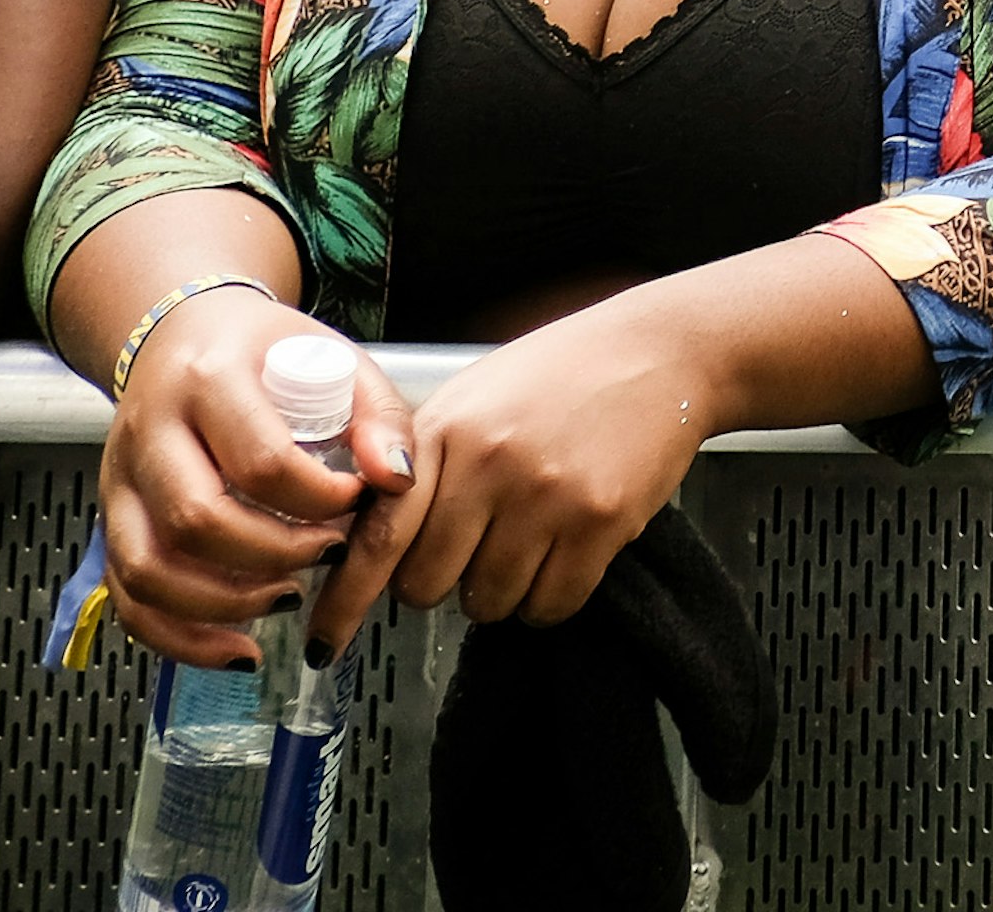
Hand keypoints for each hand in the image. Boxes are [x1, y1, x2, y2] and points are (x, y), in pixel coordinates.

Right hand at [97, 289, 409, 667]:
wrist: (185, 337)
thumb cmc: (267, 352)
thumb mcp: (335, 355)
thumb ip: (378, 415)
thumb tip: (396, 478)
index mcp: (209, 380)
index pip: (260, 460)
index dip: (318, 498)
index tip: (357, 501)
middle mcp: (149, 432)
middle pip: (198, 520)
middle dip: (275, 555)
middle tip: (328, 554)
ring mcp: (118, 481)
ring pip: (149, 568)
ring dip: (226, 603)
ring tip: (289, 597)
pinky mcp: (109, 520)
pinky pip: (127, 596)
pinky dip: (180, 637)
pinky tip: (238, 647)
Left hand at [317, 293, 717, 652]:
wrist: (664, 352)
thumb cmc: (564, 373)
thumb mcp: (473, 396)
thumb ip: (419, 460)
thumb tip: (367, 540)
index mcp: (447, 432)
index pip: (379, 536)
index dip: (347, 598)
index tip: (328, 640)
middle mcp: (491, 465)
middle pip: (429, 585)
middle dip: (442, 582)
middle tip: (472, 550)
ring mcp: (549, 496)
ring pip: (489, 602)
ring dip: (500, 589)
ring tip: (528, 540)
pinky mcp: (603, 521)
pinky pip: (552, 603)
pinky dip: (549, 598)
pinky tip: (561, 556)